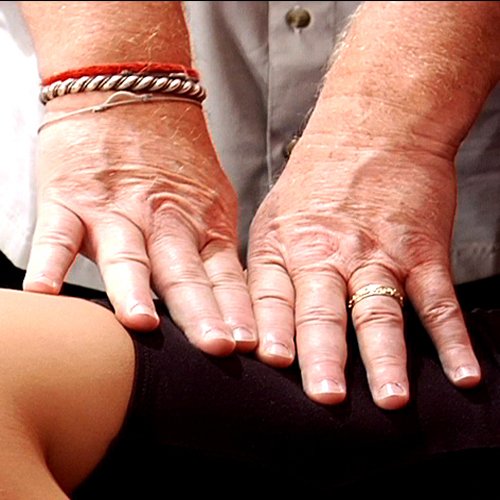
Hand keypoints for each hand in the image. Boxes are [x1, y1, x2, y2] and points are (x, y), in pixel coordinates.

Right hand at [24, 94, 256, 354]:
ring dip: (133, 290)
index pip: (224, 279)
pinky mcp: (73, 199)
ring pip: (128, 256)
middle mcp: (164, 224)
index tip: (250, 346)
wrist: (133, 93)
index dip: (237, 312)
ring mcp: (118, 212)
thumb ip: (216, 252)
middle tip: (217, 347)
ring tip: (139, 323)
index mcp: (202, 228)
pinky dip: (52, 262)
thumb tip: (235, 304)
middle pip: (184, 276)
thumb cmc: (175, 159)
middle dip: (201, 313)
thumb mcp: (211, 204)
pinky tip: (45, 292)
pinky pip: (58, 235)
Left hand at [247, 130, 480, 409]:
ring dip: (385, 359)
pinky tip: (463, 374)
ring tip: (390, 399)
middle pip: (322, 311)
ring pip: (378, 312)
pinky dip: (452, 340)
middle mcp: (327, 254)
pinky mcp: (419, 251)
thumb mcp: (274, 216)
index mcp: (285, 247)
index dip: (271, 331)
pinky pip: (437, 301)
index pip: (272, 298)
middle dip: (322, 357)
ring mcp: (375, 254)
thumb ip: (267, 269)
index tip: (271, 364)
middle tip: (325, 398)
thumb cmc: (319, 176)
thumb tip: (255, 324)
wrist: (373, 129)